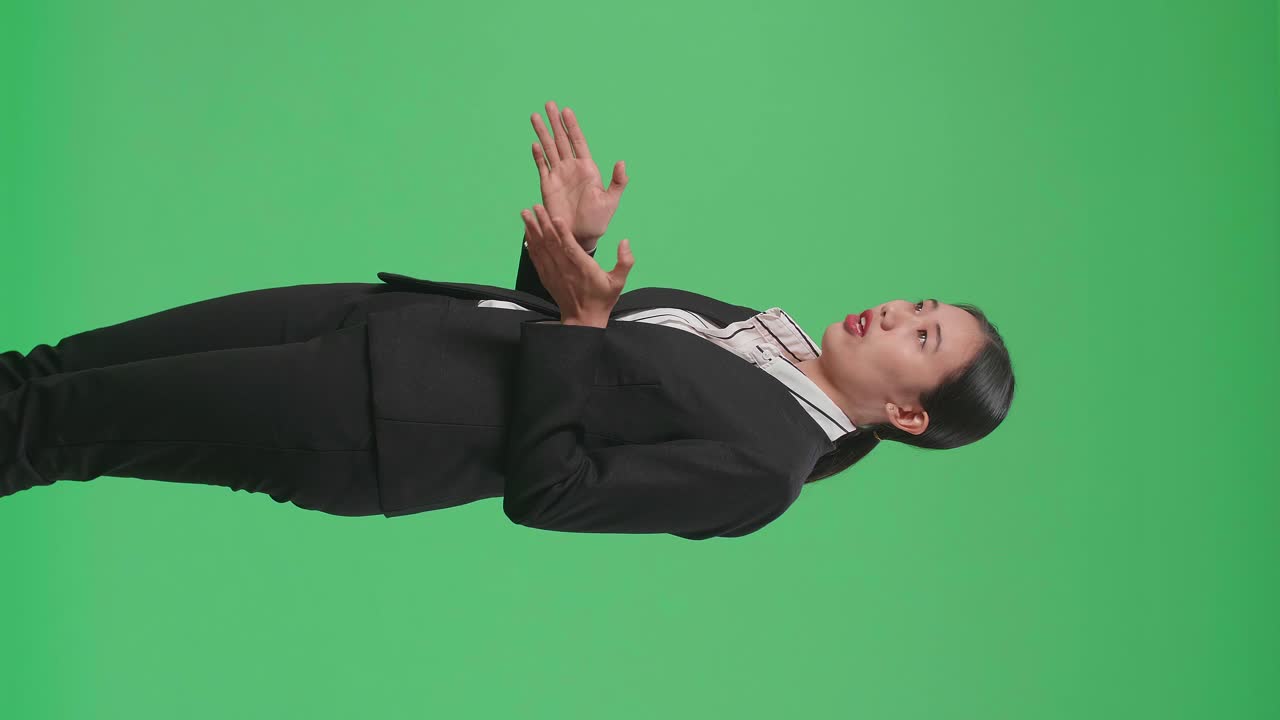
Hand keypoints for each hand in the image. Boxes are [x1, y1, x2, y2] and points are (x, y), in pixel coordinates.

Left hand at [519, 203, 633, 325]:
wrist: (583, 320)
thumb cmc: (601, 299)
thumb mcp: (619, 282)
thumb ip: (625, 262)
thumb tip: (625, 242)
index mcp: (583, 269)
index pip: (571, 247)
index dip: (562, 232)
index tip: (556, 217)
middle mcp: (566, 269)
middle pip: (552, 243)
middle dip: (543, 223)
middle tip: (535, 207)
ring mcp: (554, 273)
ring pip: (541, 248)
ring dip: (532, 230)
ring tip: (525, 214)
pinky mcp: (546, 277)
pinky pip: (536, 258)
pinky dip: (530, 244)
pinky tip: (527, 233)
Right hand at [530, 101, 628, 252]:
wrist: (580, 236)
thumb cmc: (598, 220)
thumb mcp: (611, 201)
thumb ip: (618, 182)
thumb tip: (622, 162)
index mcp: (588, 168)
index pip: (578, 141)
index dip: (572, 126)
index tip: (566, 110)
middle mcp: (572, 168)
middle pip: (561, 140)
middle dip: (555, 122)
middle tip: (548, 103)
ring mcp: (558, 175)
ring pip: (549, 149)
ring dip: (542, 133)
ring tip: (535, 116)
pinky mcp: (548, 186)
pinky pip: (542, 166)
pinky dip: (538, 155)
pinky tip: (535, 143)